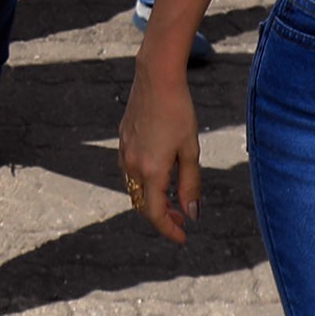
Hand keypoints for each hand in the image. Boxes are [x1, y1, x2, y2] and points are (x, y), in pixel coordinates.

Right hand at [118, 61, 203, 244]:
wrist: (156, 79)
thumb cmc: (179, 112)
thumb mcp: (190, 150)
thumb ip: (190, 185)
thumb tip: (192, 214)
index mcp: (151, 171)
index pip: (155, 213)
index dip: (168, 229)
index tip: (182, 237)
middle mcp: (133, 165)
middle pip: (143, 203)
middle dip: (162, 215)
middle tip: (182, 218)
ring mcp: (124, 153)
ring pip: (135, 188)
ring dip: (152, 199)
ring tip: (173, 199)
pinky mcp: (122, 141)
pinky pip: (130, 172)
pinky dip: (145, 182)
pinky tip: (160, 175)